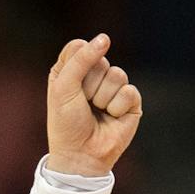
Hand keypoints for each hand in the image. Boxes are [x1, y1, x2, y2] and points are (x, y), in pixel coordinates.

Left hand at [46, 34, 141, 176]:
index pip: (80, 47)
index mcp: (72, 70)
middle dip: (89, 84)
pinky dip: (117, 107)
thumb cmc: (66, 124)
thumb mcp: (63, 87)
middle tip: (83, 104)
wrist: (80, 156)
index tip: (68, 87)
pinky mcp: (130, 102)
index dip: (76, 65)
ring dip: (103, 97)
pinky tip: (111, 118)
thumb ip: (80, 59)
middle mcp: (93, 77)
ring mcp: (113, 89)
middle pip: (100, 59)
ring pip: (117, 74)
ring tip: (97, 112)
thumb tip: (105, 37)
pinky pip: (129, 91)